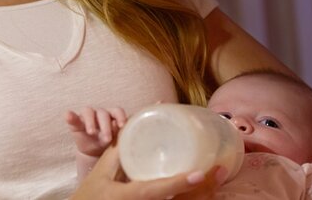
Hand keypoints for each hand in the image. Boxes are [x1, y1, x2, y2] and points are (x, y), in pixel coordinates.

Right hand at [65, 107, 126, 156]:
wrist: (93, 151)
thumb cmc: (106, 142)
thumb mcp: (112, 139)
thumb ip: (115, 132)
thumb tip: (117, 125)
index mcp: (112, 115)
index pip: (117, 111)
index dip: (120, 117)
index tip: (122, 126)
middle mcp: (100, 112)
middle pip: (103, 114)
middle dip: (105, 126)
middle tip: (107, 139)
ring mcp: (87, 115)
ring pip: (88, 112)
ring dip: (90, 122)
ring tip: (91, 132)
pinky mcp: (76, 121)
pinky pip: (72, 117)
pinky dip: (70, 116)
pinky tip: (68, 115)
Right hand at [71, 145, 225, 199]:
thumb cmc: (91, 192)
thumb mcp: (102, 169)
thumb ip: (119, 147)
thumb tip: (137, 120)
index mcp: (128, 196)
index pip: (157, 190)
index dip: (180, 183)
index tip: (200, 173)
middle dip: (204, 189)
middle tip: (220, 170)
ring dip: (203, 193)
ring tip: (218, 174)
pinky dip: (193, 196)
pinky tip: (205, 185)